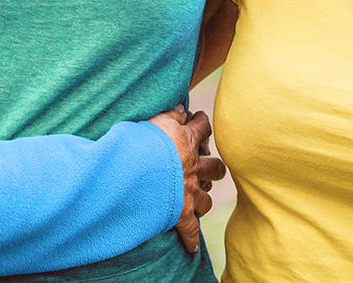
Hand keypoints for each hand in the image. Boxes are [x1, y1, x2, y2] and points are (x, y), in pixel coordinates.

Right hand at [147, 107, 226, 254]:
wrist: (137, 171)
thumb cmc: (140, 142)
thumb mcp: (154, 119)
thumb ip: (168, 113)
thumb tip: (180, 105)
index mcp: (185, 141)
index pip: (202, 127)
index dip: (202, 123)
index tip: (199, 121)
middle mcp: (193, 167)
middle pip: (215, 167)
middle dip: (214, 167)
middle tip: (209, 167)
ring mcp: (189, 191)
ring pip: (207, 198)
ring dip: (204, 199)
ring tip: (199, 200)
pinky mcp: (180, 213)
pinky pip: (189, 229)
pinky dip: (190, 239)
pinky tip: (191, 246)